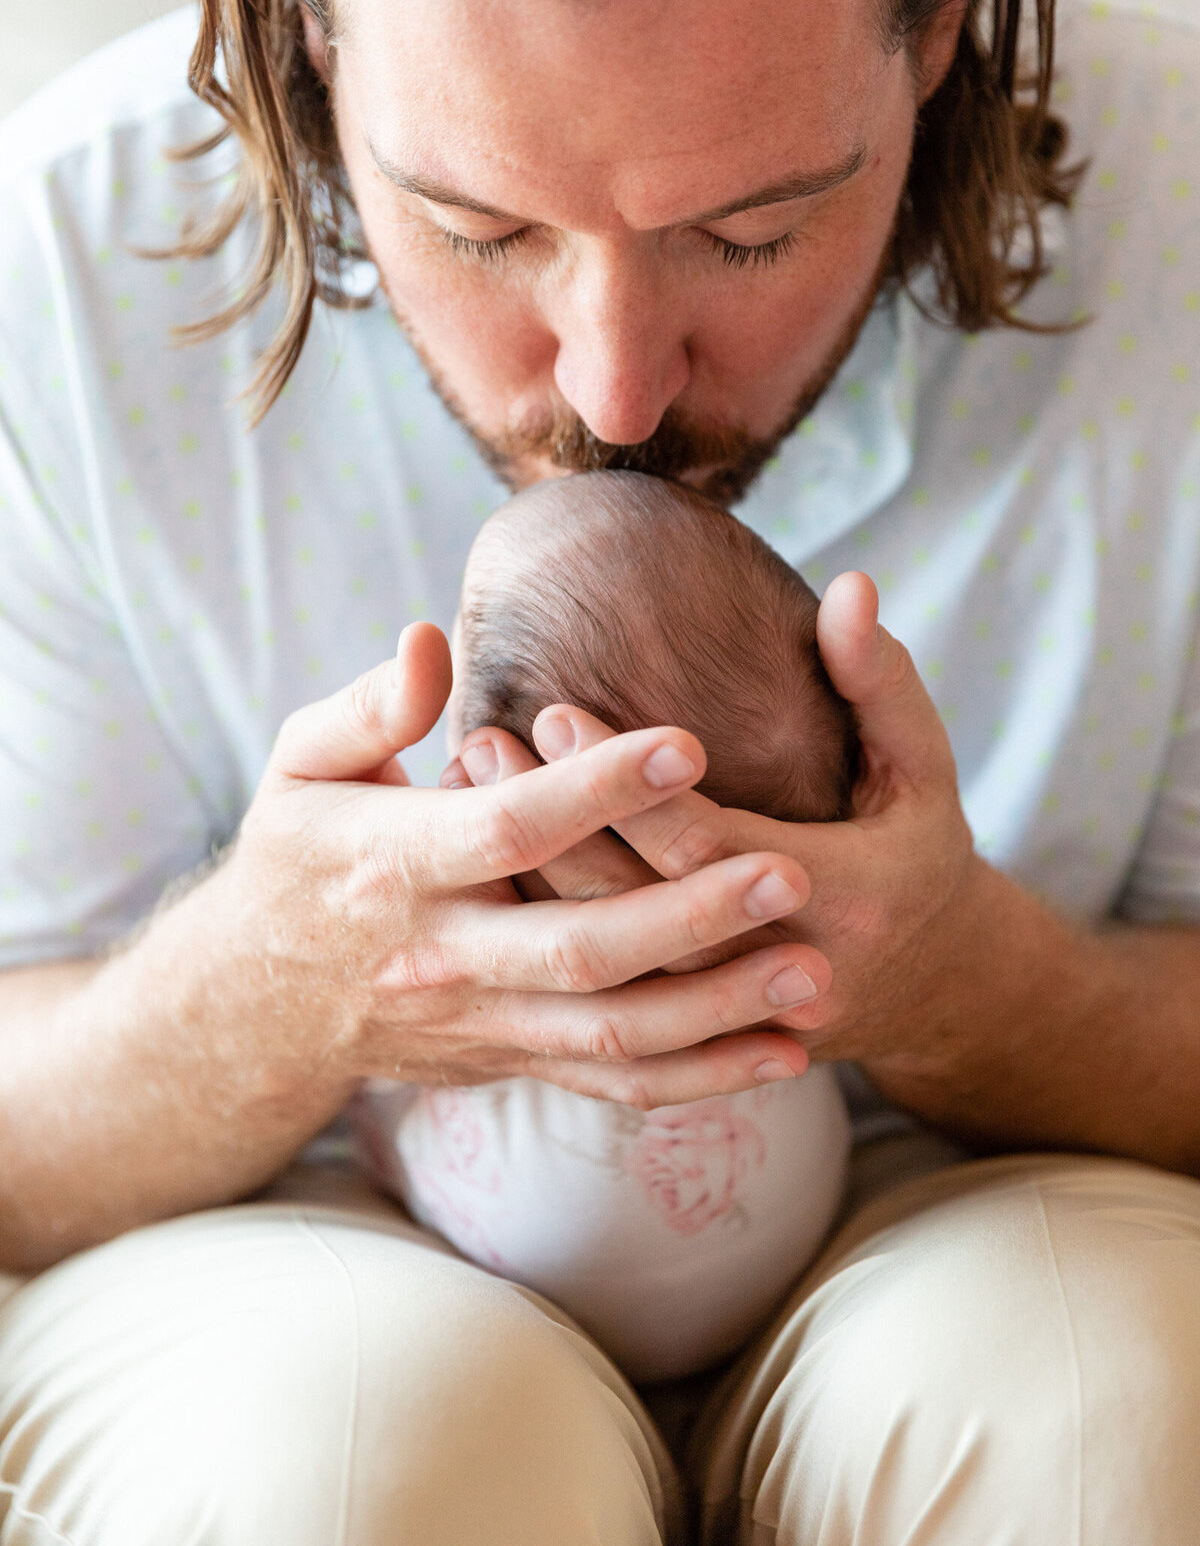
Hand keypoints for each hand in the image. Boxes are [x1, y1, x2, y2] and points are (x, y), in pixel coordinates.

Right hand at [224, 624, 831, 1108]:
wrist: (256, 1005)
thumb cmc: (295, 858)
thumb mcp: (300, 766)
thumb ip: (371, 707)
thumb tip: (433, 641)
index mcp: (395, 865)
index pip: (508, 828)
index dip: (598, 791)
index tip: (689, 745)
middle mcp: (443, 956)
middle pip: (580, 949)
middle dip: (692, 917)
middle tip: (796, 875)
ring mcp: (481, 1021)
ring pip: (611, 1031)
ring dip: (719, 1009)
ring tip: (816, 974)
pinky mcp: (510, 1060)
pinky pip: (613, 1083)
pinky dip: (702, 1078)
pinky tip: (783, 1054)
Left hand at [453, 574, 983, 1079]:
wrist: (929, 991)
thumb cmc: (916, 851)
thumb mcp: (923, 767)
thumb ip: (881, 681)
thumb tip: (852, 586)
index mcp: (838, 900)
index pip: (706, 846)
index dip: (626, 787)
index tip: (554, 710)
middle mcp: (772, 970)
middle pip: (638, 909)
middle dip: (555, 828)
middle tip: (482, 745)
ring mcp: (728, 1018)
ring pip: (607, 963)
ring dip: (532, 880)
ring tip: (466, 792)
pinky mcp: (692, 1034)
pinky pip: (602, 991)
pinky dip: (546, 927)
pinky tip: (490, 864)